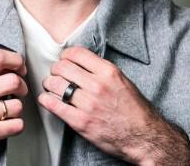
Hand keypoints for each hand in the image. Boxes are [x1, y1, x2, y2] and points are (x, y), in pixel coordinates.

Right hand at [0, 49, 27, 165]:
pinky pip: (16, 125)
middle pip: (13, 81)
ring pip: (17, 105)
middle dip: (22, 86)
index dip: (15, 60)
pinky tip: (6, 124)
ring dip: (17, 109)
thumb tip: (9, 65)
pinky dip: (16, 125)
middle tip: (19, 91)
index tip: (20, 67)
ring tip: (7, 111)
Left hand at [38, 46, 189, 165]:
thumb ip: (102, 70)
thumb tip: (82, 62)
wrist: (143, 136)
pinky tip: (48, 100)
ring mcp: (87, 104)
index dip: (65, 55)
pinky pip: (53, 105)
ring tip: (51, 87)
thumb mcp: (122, 81)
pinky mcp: (80, 122)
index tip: (63, 59)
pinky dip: (46, 100)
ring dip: (49, 84)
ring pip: (54, 84)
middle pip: (62, 67)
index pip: (76, 53)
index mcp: (108, 72)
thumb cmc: (134, 110)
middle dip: (55, 69)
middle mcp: (97, 85)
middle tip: (55, 74)